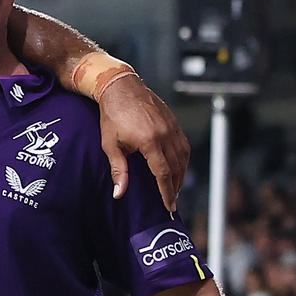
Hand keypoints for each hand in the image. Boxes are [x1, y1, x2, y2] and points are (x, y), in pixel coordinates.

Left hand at [97, 75, 189, 210]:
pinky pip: (184, 145)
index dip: (167, 192)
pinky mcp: (174, 122)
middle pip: (177, 168)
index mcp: (150, 141)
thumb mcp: (111, 145)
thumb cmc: (112, 116)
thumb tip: (119, 193)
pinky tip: (178, 168)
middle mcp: (165, 134)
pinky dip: (183, 160)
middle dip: (175, 187)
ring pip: (184, 157)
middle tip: (172, 202)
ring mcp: (172, 127)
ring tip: (175, 188)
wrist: (121, 88)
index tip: (169, 206)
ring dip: (181, 175)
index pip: (163, 173)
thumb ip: (119, 171)